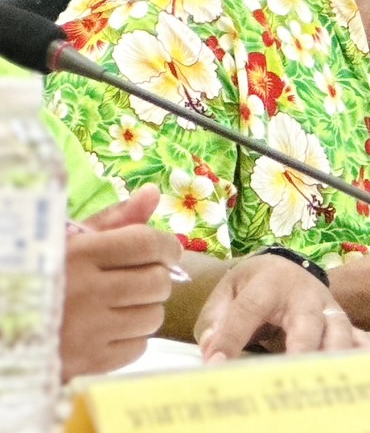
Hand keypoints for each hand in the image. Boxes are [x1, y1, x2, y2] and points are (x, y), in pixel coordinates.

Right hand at [60, 185, 182, 380]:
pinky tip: (111, 328)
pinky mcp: (87, 363)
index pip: (147, 244)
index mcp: (79, 255)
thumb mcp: (69, 241)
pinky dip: (133, 337)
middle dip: (157, 277)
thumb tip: (153, 193)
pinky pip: (138, 348)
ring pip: (153, 316)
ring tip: (123, 303)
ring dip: (146, 308)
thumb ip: (114, 219)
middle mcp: (86, 293)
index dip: (167, 246)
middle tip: (141, 277)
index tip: (167, 251)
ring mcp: (87, 331)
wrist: (8, 325)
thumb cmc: (42, 277)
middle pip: (158, 282)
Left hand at [194, 254, 369, 361]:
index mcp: (269, 282)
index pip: (249, 309)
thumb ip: (216, 320)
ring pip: (339, 331)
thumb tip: (213, 351)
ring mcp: (328, 309)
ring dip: (338, 357)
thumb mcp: (226, 292)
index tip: (215, 365)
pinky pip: (360, 338)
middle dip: (303, 348)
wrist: (282, 267)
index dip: (231, 337)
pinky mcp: (341, 323)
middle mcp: (305, 294)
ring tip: (336, 382)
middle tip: (295, 376)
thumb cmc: (253, 284)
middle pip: (308, 320)